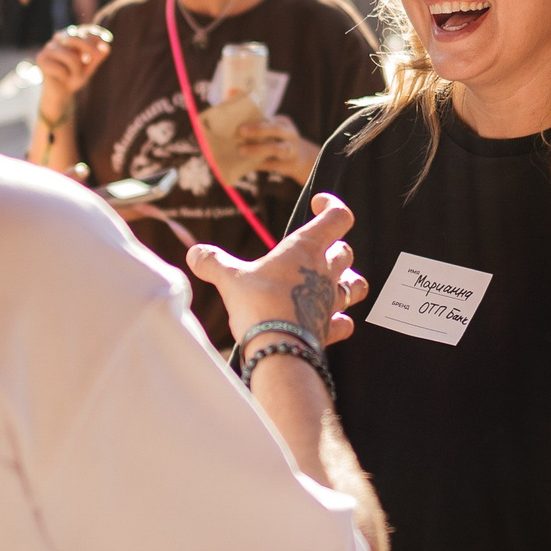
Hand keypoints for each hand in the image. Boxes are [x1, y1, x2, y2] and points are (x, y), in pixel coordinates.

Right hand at [34, 27, 111, 112]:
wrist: (60, 92)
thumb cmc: (74, 76)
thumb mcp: (89, 67)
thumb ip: (96, 57)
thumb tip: (106, 48)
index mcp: (70, 36)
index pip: (84, 30)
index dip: (96, 36)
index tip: (105, 44)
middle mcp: (58, 39)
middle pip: (75, 37)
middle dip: (88, 49)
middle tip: (93, 60)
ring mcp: (48, 48)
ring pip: (70, 56)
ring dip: (77, 70)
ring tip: (75, 77)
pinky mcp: (41, 59)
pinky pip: (60, 68)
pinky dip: (65, 77)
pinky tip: (62, 79)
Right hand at [186, 192, 368, 344]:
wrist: (277, 347)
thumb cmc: (258, 304)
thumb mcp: (230, 278)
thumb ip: (213, 262)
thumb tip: (194, 254)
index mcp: (306, 248)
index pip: (338, 216)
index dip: (332, 205)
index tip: (317, 204)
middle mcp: (324, 272)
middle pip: (346, 251)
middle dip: (334, 248)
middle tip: (313, 252)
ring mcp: (331, 301)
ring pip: (356, 286)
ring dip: (348, 282)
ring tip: (334, 283)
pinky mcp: (330, 329)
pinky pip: (345, 322)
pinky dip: (340, 321)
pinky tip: (329, 322)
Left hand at [235, 113, 318, 182]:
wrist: (299, 160)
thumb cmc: (276, 140)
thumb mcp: (271, 127)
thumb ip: (253, 116)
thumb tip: (231, 92)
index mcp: (283, 123)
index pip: (270, 119)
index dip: (255, 120)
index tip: (239, 121)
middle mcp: (289, 134)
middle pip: (276, 129)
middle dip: (258, 129)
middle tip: (241, 131)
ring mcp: (291, 150)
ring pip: (277, 149)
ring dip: (258, 149)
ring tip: (241, 151)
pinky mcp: (289, 165)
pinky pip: (274, 165)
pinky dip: (261, 165)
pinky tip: (246, 165)